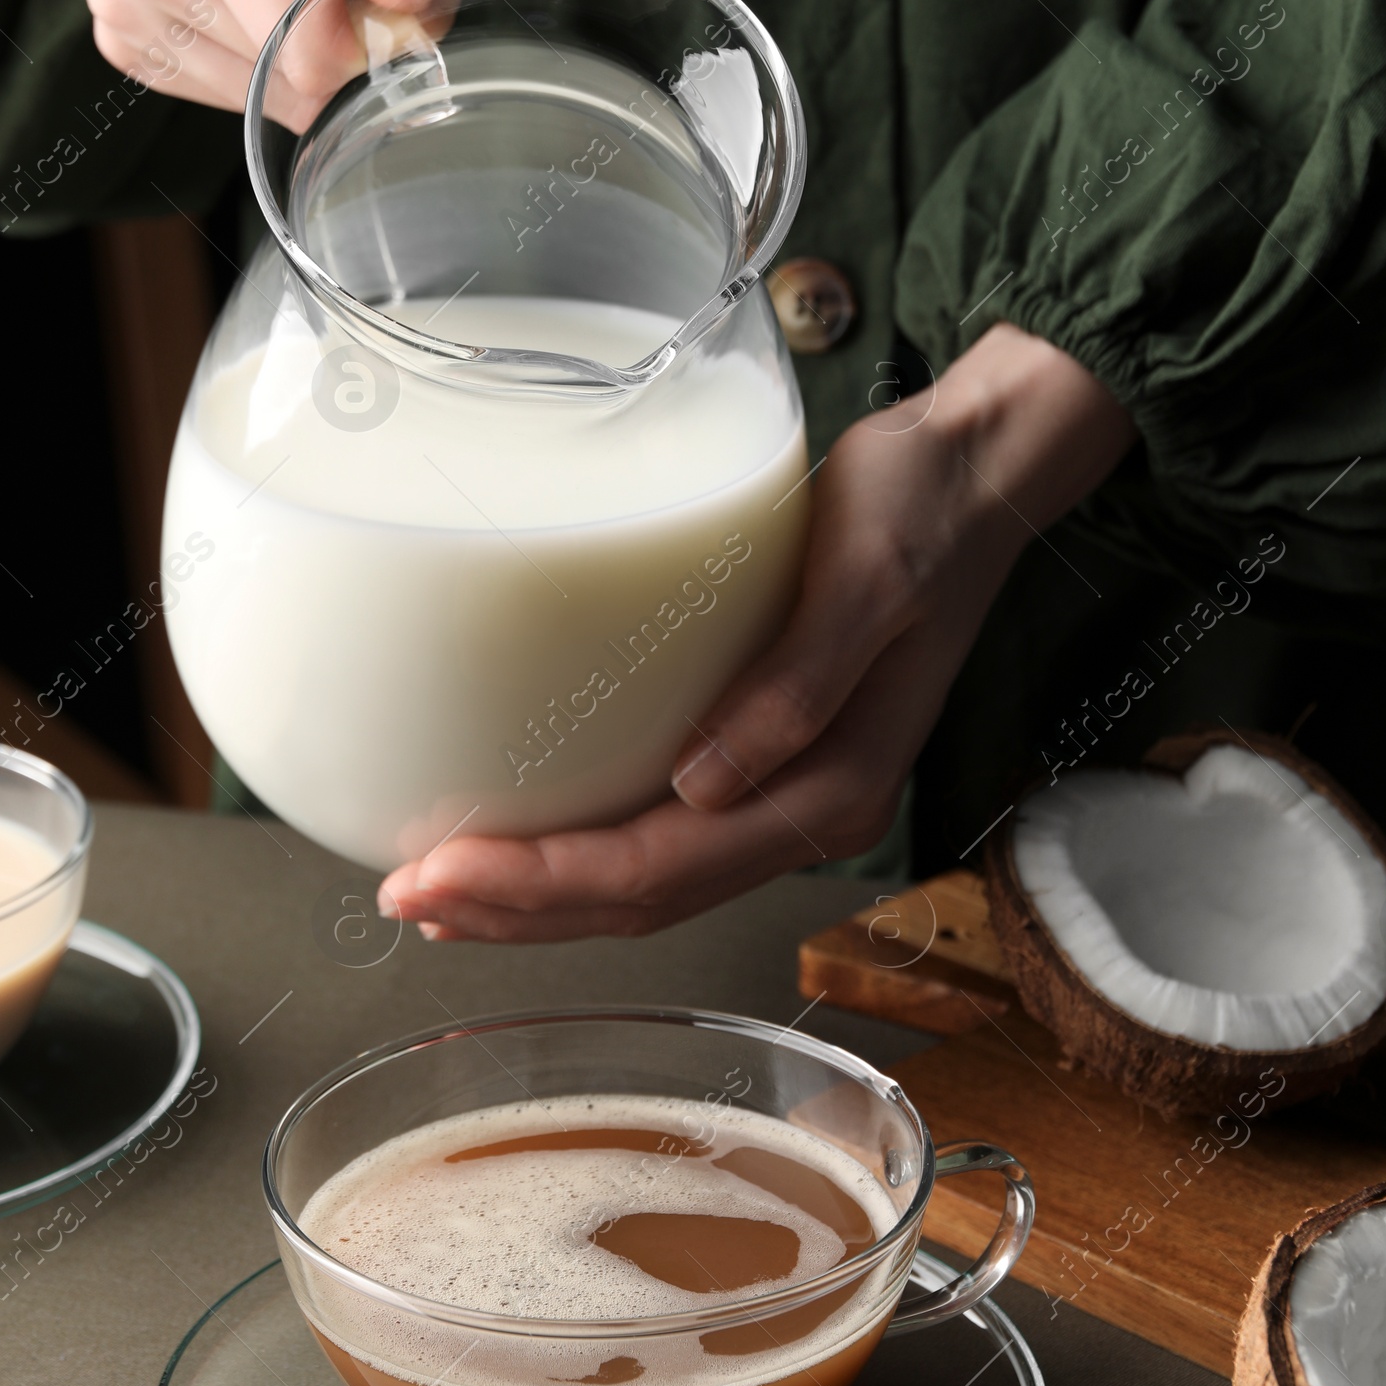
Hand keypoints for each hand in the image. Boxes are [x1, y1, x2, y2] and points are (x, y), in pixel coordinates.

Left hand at [378, 324, 1136, 940]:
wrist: (977, 475)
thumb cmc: (925, 509)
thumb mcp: (872, 577)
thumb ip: (797, 685)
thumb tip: (706, 780)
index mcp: (834, 786)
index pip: (664, 869)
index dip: (547, 886)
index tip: (445, 873)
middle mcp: (806, 809)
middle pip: (644, 901)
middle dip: (519, 910)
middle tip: (408, 899)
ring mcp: (783, 790)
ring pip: (645, 884)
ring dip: (538, 900)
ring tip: (439, 900)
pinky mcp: (761, 756)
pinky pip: (658, 837)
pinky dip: (578, 858)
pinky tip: (518, 850)